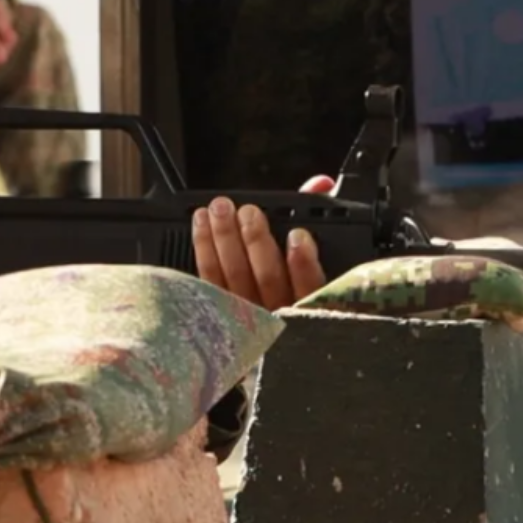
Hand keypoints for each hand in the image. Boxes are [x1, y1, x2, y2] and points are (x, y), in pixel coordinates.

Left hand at [193, 175, 334, 309]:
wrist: (262, 338)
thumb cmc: (292, 288)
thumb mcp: (316, 260)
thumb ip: (319, 220)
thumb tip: (320, 184)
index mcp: (307, 303)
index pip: (310, 286)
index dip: (303, 262)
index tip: (297, 235)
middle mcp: (277, 314)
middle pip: (268, 278)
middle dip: (256, 241)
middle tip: (248, 213)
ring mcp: (245, 316)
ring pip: (235, 275)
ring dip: (225, 238)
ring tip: (220, 209)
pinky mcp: (217, 310)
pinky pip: (208, 278)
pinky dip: (204, 248)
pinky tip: (202, 224)